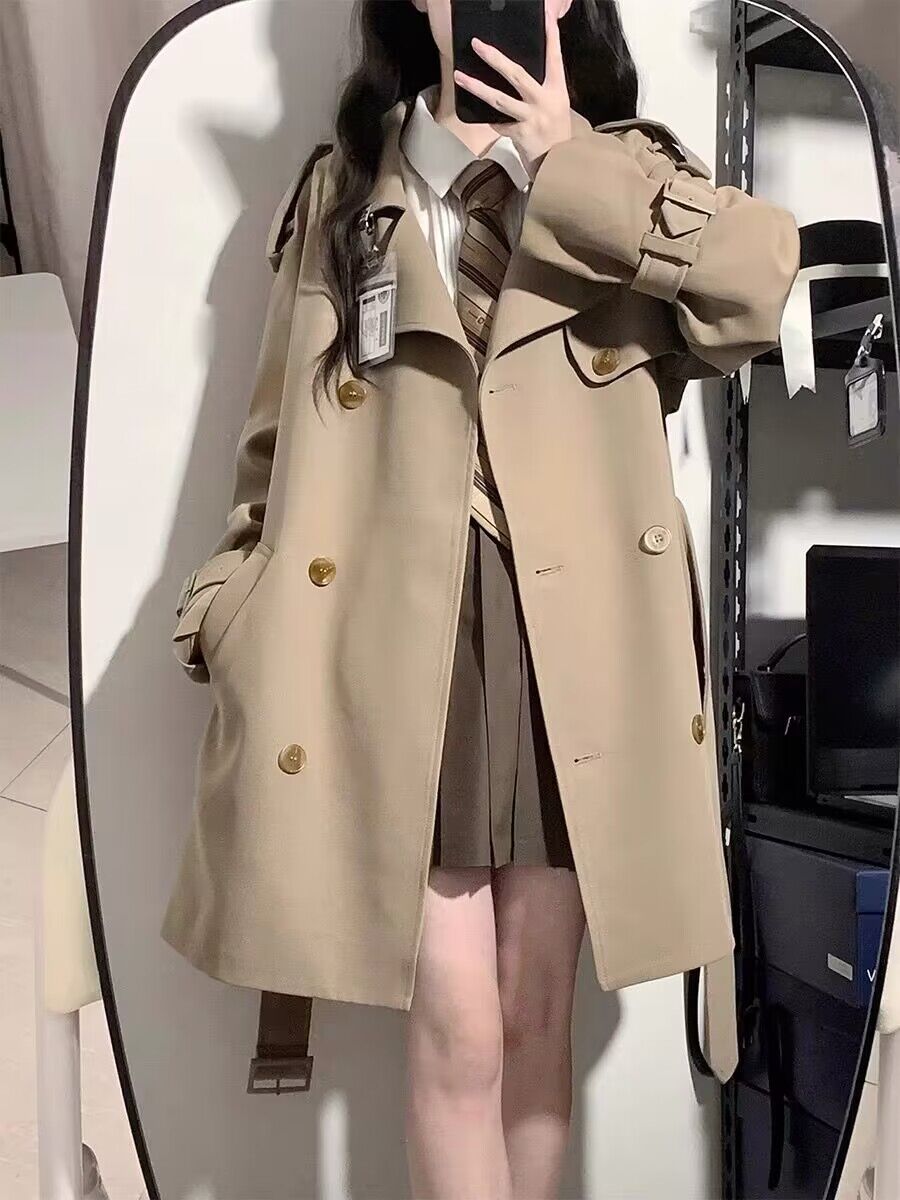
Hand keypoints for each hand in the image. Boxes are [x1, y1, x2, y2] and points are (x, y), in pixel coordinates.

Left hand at [453, 7, 571, 169]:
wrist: (558, 163)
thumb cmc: (555, 131)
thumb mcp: (556, 103)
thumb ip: (542, 85)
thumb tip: (518, 69)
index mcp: (556, 89)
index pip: (554, 57)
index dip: (550, 37)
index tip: (544, 17)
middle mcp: (544, 101)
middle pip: (517, 75)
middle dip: (495, 58)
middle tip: (478, 45)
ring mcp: (532, 118)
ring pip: (499, 100)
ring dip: (477, 87)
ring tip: (459, 77)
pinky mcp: (521, 135)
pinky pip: (499, 124)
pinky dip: (490, 120)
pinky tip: (479, 115)